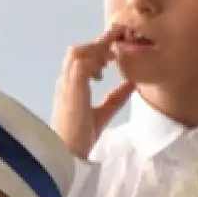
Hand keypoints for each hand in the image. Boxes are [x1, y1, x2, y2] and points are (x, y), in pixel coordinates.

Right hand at [52, 27, 135, 158]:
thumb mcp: (103, 112)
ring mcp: (66, 84)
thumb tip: (132, 84)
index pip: (81, 58)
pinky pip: (81, 64)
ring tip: (111, 59)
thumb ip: (115, 97)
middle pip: (77, 50)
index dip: (97, 48)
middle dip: (98, 44)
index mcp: (70, 86)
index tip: (113, 43)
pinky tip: (103, 73)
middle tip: (117, 48)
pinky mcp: (72, 89)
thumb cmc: (81, 137)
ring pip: (77, 52)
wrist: (69, 152)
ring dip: (96, 51)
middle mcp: (66, 81)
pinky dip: (94, 63)